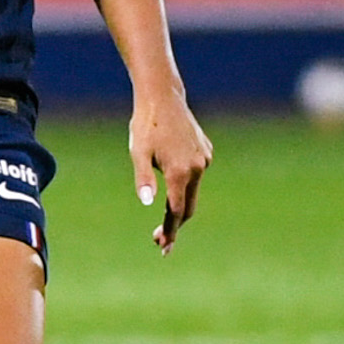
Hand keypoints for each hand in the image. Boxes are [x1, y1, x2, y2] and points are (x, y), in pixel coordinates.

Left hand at [127, 87, 212, 254]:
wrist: (162, 97)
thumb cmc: (145, 125)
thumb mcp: (138, 153)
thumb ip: (144, 179)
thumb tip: (149, 203)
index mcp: (180, 171)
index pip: (177, 211)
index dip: (171, 230)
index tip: (164, 246)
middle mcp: (197, 167)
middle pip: (188, 206)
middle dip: (175, 223)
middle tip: (159, 238)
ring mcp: (204, 159)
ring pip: (193, 190)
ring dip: (179, 201)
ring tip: (161, 205)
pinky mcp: (206, 151)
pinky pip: (196, 174)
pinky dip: (185, 181)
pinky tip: (171, 172)